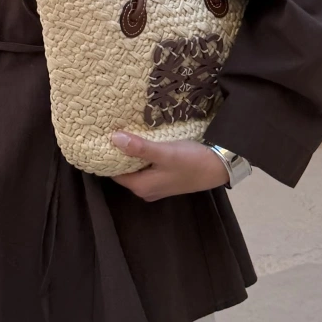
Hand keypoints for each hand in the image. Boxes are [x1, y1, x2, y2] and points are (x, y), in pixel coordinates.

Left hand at [109, 131, 229, 200]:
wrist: (219, 167)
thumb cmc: (191, 161)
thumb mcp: (164, 152)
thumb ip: (139, 148)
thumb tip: (113, 139)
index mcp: (141, 186)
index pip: (113, 172)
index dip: (107, 155)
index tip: (102, 137)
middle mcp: (145, 190)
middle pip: (124, 171)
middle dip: (119, 153)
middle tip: (112, 130)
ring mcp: (156, 187)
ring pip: (136, 169)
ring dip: (132, 154)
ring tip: (126, 133)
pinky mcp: (165, 180)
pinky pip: (146, 168)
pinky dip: (143, 157)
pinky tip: (144, 142)